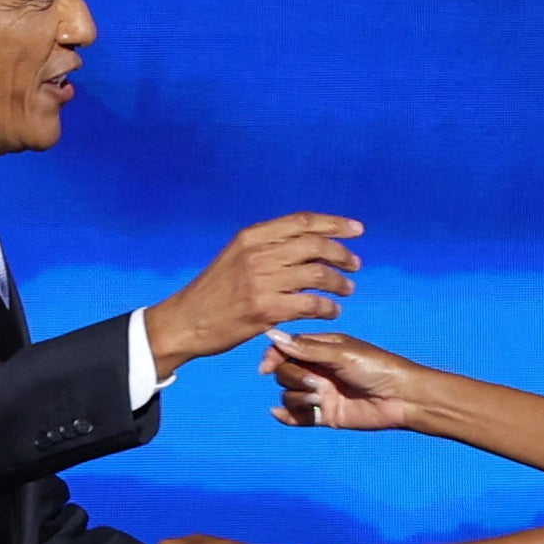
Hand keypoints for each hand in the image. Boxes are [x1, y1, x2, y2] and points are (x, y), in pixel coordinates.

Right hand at [149, 214, 361, 370]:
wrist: (186, 321)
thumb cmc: (214, 291)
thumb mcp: (236, 256)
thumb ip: (267, 246)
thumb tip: (308, 241)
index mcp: (251, 236)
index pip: (302, 221)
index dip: (334, 224)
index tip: (357, 230)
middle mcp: (257, 254)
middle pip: (315, 245)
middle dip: (342, 253)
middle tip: (356, 264)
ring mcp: (261, 282)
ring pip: (317, 275)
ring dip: (339, 282)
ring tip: (348, 289)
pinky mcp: (264, 310)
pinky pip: (310, 305)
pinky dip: (327, 307)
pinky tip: (332, 311)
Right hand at [262, 330, 435, 433]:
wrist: (401, 398)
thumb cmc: (377, 368)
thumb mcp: (340, 353)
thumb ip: (306, 348)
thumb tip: (272, 334)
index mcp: (321, 349)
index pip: (286, 349)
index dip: (273, 356)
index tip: (267, 366)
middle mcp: (318, 370)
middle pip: (285, 372)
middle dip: (293, 378)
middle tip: (317, 384)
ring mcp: (321, 393)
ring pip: (289, 395)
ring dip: (298, 398)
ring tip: (320, 399)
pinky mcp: (326, 415)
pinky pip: (298, 417)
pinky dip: (287, 416)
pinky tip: (279, 414)